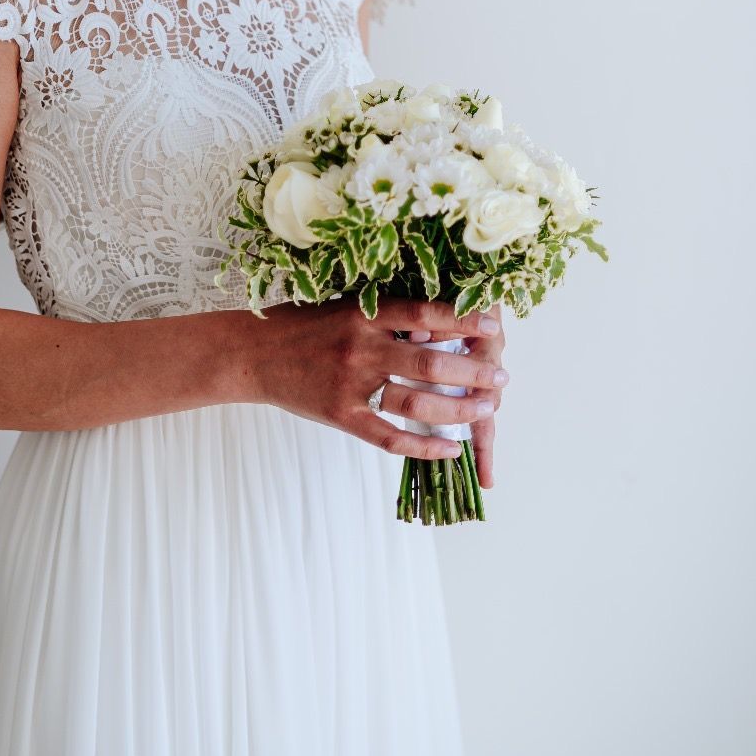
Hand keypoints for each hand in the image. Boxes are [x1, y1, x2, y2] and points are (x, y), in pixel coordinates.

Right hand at [242, 295, 507, 461]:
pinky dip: (424, 446)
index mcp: (364, 313)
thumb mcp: (345, 306)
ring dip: (459, 409)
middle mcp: (361, 347)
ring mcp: (352, 385)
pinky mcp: (342, 416)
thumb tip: (439, 322)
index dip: (464, 319)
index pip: (426, 314)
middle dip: (474, 371)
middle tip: (502, 376)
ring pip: (417, 401)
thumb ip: (386, 314)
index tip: (493, 324)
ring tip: (487, 409)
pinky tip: (449, 449)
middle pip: (432, 362)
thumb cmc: (303, 325)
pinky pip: (390, 437)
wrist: (254, 354)